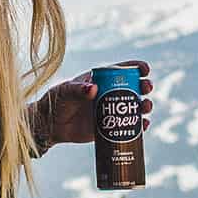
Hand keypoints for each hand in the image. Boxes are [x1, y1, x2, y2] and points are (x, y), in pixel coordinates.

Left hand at [29, 61, 154, 152]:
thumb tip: (93, 88)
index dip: (136, 68)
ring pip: (135, 107)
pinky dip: (139, 126)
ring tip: (146, 107)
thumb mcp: (65, 92)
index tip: (145, 70)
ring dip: (145, 106)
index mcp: (100, 80)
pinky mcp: (110, 129)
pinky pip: (129, 127)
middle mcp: (109, 95)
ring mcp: (111, 112)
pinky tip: (144, 125)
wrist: (50, 126)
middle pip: (133, 88)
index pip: (122, 70)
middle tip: (146, 89)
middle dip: (144, 87)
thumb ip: (77, 89)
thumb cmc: (56, 102)